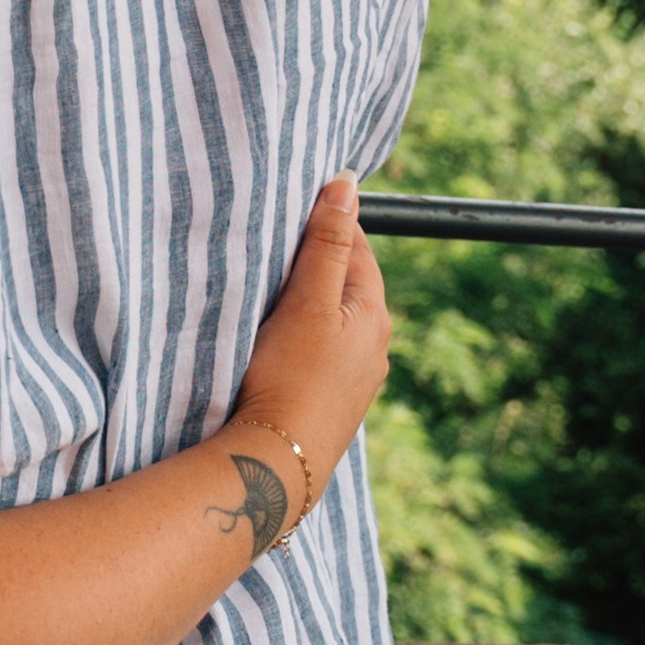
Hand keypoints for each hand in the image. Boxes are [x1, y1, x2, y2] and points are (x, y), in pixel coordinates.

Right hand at [232, 176, 391, 503]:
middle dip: (316, 261)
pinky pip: (322, 349)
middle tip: (273, 246)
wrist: (278, 461)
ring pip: (334, 318)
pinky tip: (277, 341)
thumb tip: (348, 183)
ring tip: (270, 292)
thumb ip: (327, 242)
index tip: (290, 209)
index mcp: (374, 313)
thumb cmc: (291, 375)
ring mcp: (356, 376)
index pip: (356, 246)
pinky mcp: (333, 399)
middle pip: (346, 282)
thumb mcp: (308, 300)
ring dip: (308, 301)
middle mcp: (375, 344)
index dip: (325, 222)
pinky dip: (303, 334)